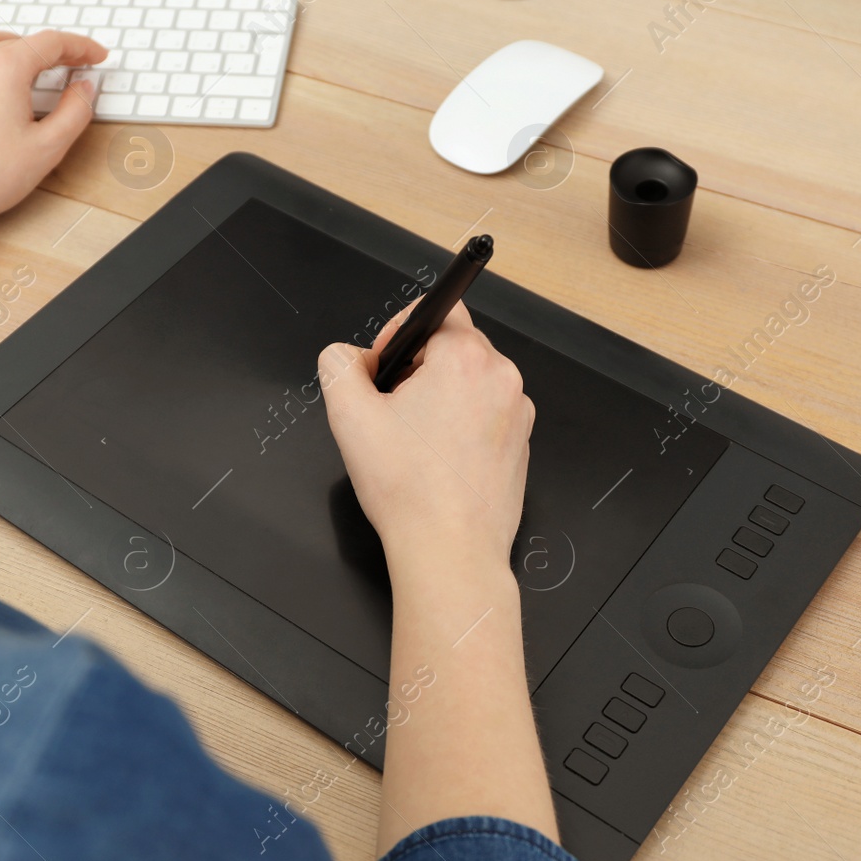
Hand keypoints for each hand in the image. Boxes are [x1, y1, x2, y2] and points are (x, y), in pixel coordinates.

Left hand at [0, 29, 106, 232]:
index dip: (80, 46)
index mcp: (5, 69)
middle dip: (51, 51)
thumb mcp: (47, 148)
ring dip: (16, 48)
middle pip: (21, 40)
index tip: (95, 54)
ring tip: (32, 66)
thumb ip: (75, 112)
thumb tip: (84, 88)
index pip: (52, 42)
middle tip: (71, 66)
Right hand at [318, 301, 533, 591]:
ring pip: (470, 384)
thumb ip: (339, 365)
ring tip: (414, 443)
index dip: (401, 331)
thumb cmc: (408, 490)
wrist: (449, 551)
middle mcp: (502, 378)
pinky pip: (486, 416)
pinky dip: (461, 428)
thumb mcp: (348, 415)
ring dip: (440, 399)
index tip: (386, 367)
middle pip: (454, 347)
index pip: (439, 308)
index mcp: (466, 358)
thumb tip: (348, 357)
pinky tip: (436, 462)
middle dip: (418, 369)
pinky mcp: (521, 445)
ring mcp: (518, 414)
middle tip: (392, 411)